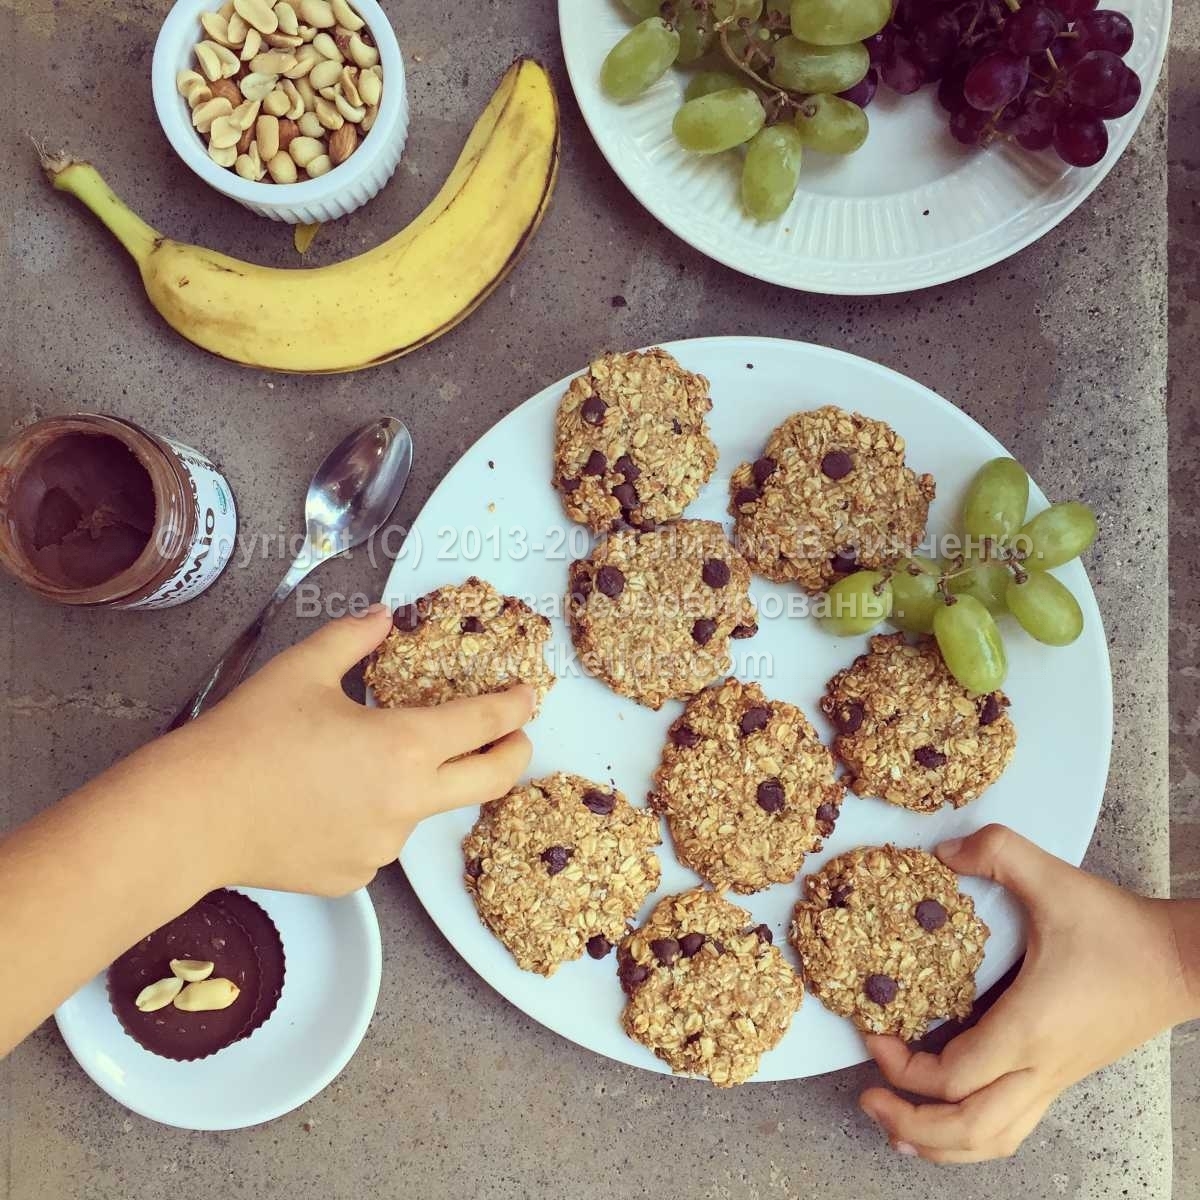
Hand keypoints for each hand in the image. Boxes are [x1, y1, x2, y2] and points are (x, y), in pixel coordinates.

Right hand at [160, 604, 533, 896]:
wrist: (194, 814)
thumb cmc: (247, 736)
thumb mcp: (303, 668)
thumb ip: (355, 636)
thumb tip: (385, 614)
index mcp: (405, 745)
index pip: (483, 724)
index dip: (514, 707)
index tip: (529, 698)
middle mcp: (408, 801)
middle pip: (491, 780)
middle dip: (514, 755)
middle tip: (516, 738)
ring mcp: (384, 847)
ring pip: (425, 809)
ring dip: (422, 784)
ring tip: (369, 763)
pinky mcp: (356, 876)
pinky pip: (380, 842)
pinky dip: (373, 818)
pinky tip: (331, 802)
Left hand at [858, 824, 1196, 1163]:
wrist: (1180, 962)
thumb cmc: (1119, 929)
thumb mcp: (1053, 878)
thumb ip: (996, 852)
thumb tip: (943, 851)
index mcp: (1028, 1028)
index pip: (953, 1076)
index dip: (903, 1066)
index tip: (874, 1035)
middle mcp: (1039, 1066)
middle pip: (968, 1128)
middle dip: (910, 1123)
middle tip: (869, 1101)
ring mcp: (1054, 1079)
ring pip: (993, 1140)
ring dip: (940, 1142)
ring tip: (898, 1130)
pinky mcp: (1062, 1076)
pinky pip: (1013, 1126)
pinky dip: (973, 1136)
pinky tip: (950, 1121)